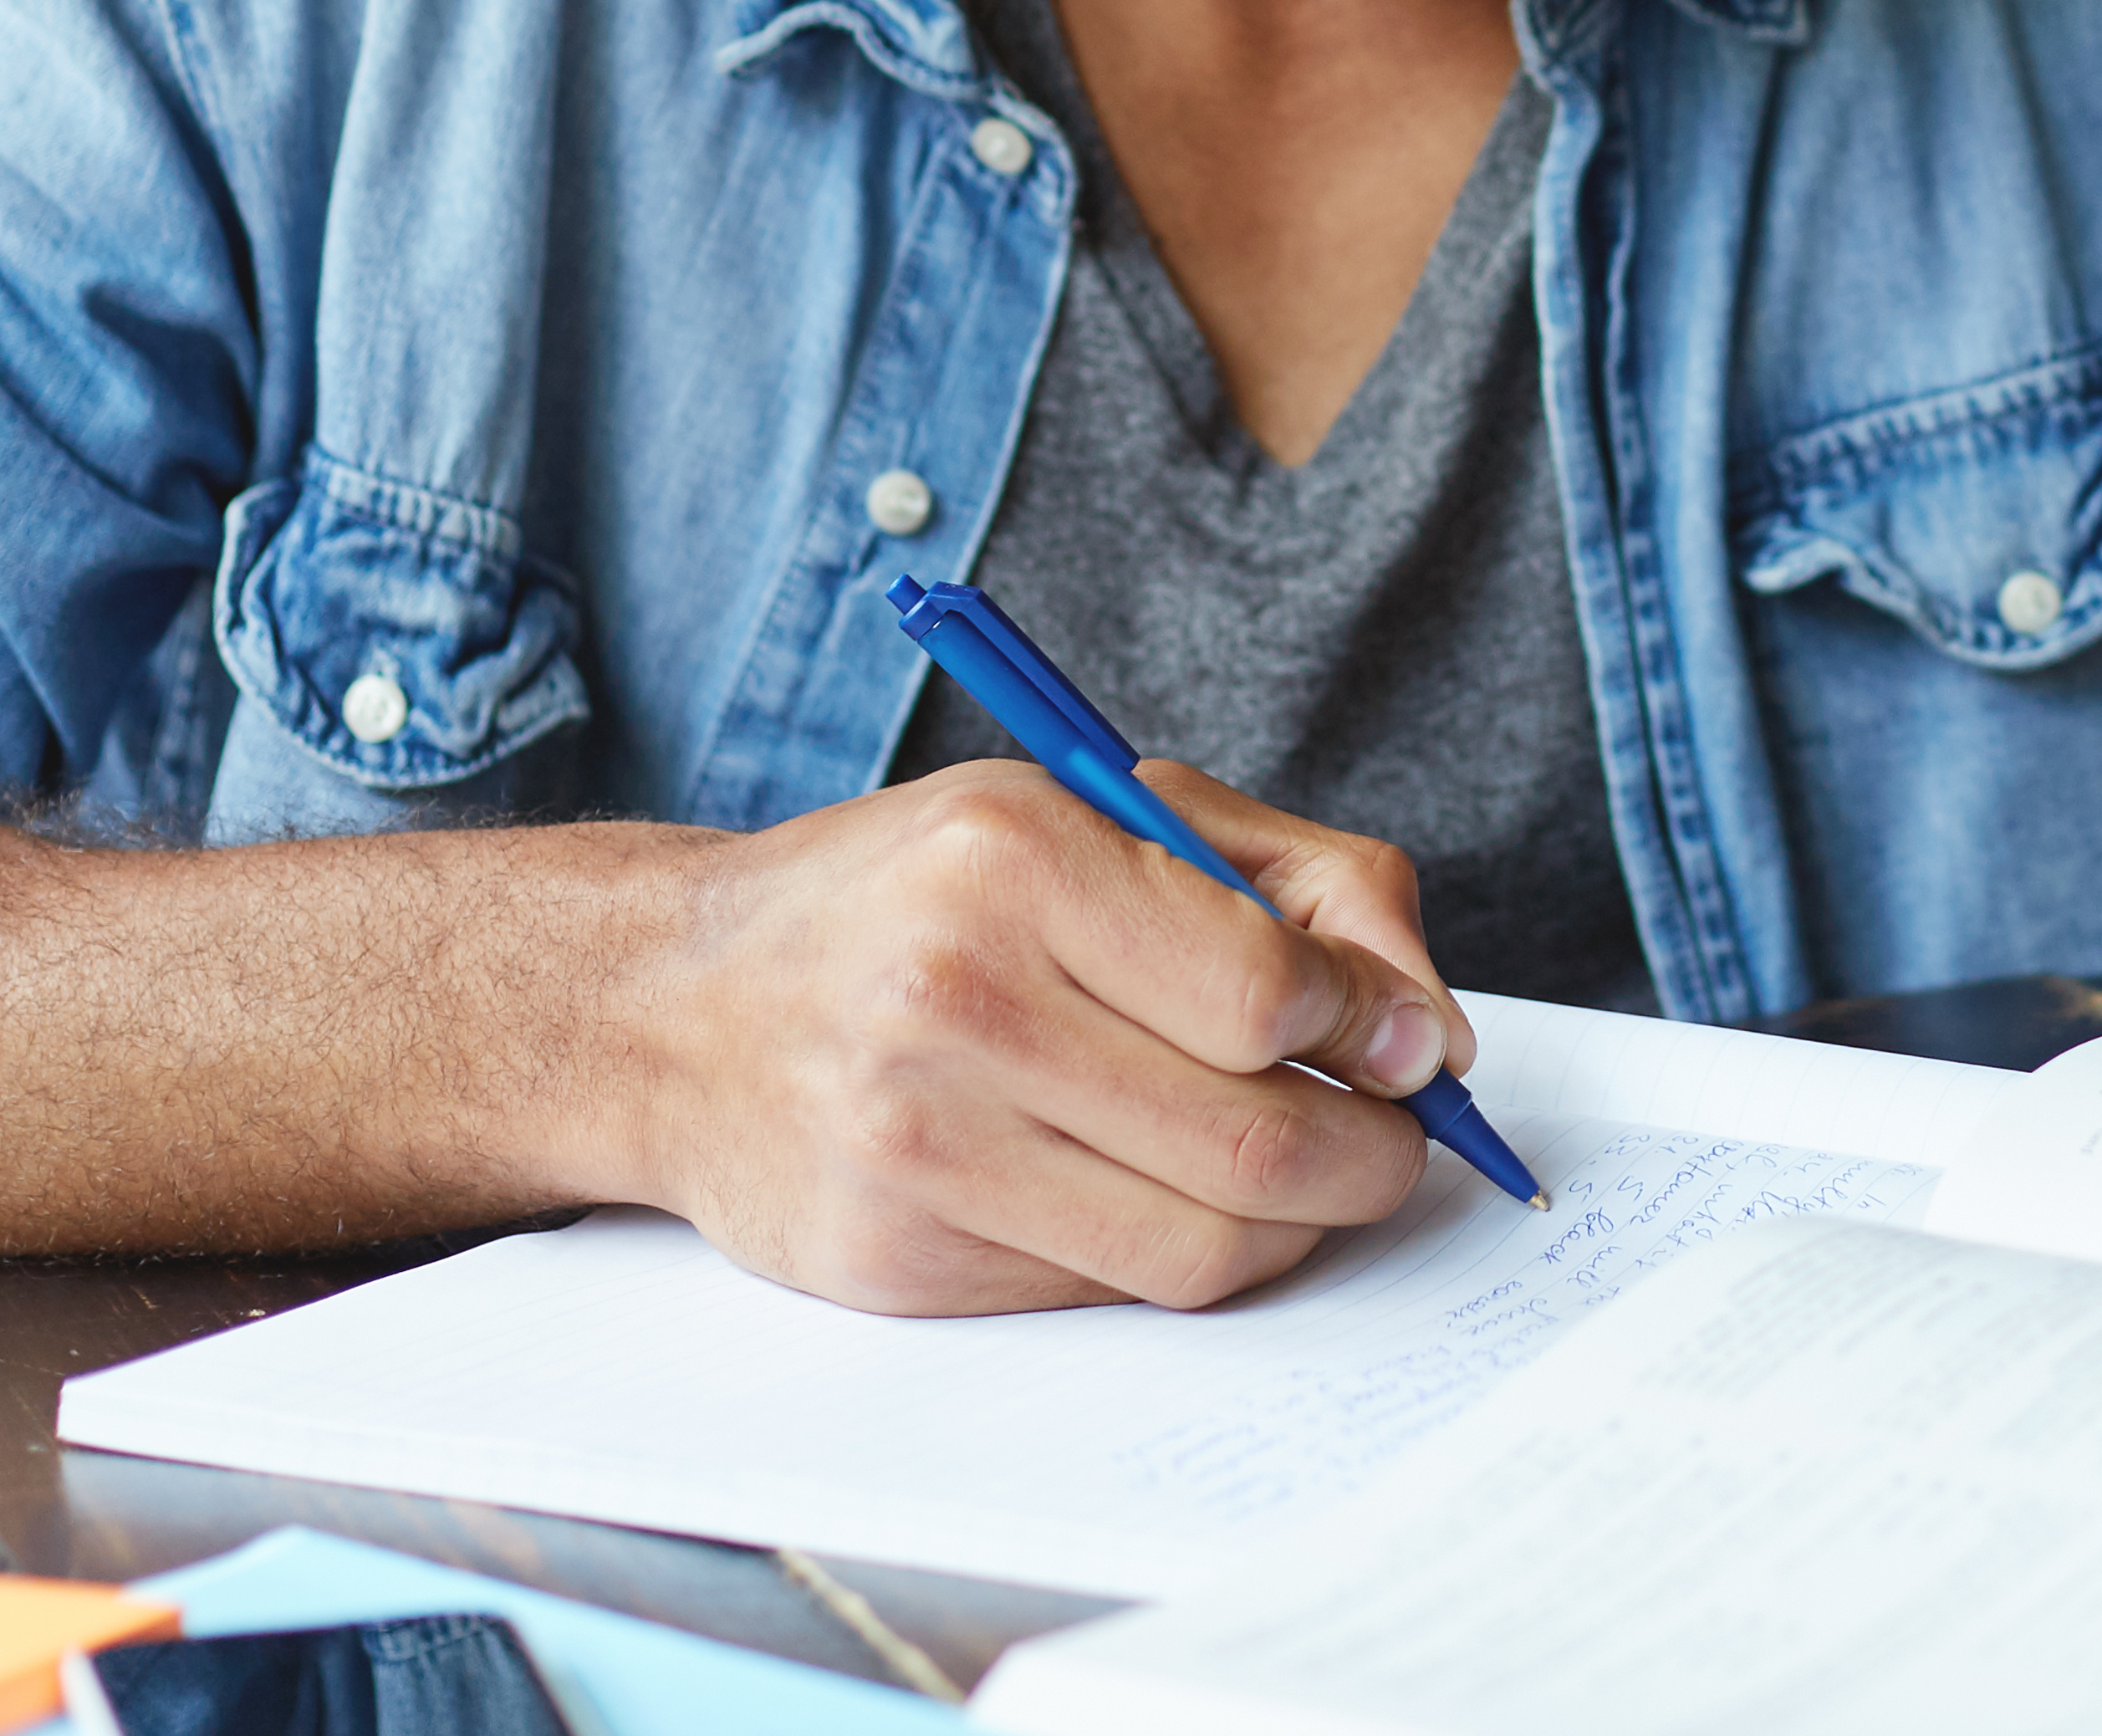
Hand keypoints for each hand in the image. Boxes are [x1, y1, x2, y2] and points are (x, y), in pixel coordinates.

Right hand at [609, 758, 1470, 1316]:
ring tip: (1309, 1171)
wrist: (677, 1008)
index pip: (1267, 995)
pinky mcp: (898, 1264)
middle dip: (1372, 1154)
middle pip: (1255, 1143)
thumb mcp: (1090, 810)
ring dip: (1301, 1226)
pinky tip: (1177, 1193)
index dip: (1372, 1029)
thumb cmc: (914, 894)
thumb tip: (1424, 1027)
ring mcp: (918, 1148)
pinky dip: (1185, 1254)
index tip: (1401, 1039)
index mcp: (1012, 859)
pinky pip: (1113, 1291)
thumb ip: (1289, 885)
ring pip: (1201, 1247)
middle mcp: (955, 1002)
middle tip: (1394, 1134)